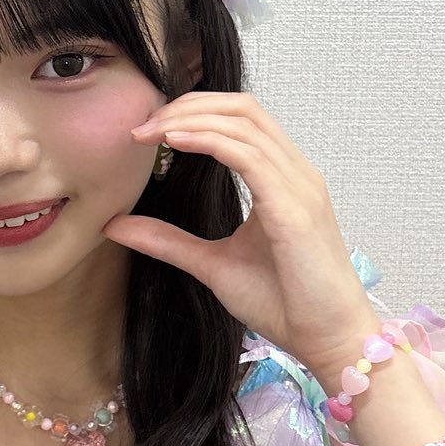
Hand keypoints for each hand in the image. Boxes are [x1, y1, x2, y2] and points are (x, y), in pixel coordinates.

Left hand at [108, 91, 379, 376]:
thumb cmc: (285, 303)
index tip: (148, 129)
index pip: (240, 119)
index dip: (192, 111)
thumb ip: (168, 241)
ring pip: (244, 123)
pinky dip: (209, 140)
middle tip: (144, 124)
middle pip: (242, 107)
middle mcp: (295, 173)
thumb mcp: (212, 264)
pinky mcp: (294, 209)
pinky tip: (176, 142)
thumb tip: (115, 225)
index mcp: (282, 180)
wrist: (329, 340)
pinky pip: (249, 156)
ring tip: (151, 131)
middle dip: (188, 105)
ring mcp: (298, 187)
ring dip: (191, 119)